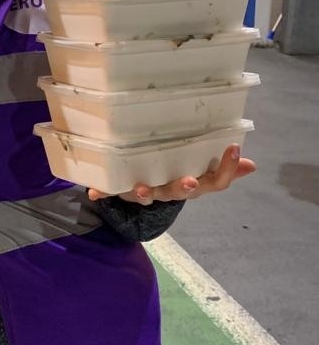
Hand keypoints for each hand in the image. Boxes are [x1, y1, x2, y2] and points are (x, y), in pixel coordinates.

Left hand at [87, 144, 256, 203]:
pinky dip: (103, 191)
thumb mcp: (199, 172)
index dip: (226, 169)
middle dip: (184, 187)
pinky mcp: (123, 191)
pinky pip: (112, 191)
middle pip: (180, 192)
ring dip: (144, 192)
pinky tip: (94, 191)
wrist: (144, 197)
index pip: (215, 183)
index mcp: (191, 185)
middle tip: (189, 181)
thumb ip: (222, 169)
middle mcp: (170, 191)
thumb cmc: (175, 176)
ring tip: (141, 187)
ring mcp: (147, 193)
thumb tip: (250, 163)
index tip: (233, 147)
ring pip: (148, 195)